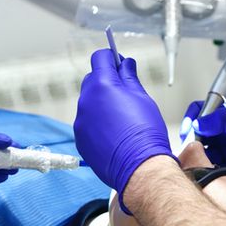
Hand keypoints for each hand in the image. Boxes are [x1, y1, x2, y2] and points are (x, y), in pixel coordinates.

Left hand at [74, 49, 172, 212]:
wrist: (139, 167)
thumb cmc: (146, 133)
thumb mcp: (143, 98)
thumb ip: (130, 78)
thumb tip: (125, 64)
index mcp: (103, 85)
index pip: (100, 58)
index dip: (111, 58)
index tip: (120, 64)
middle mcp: (87, 101)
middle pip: (92, 80)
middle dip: (107, 82)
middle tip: (126, 94)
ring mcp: (81, 121)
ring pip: (90, 103)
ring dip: (102, 105)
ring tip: (123, 120)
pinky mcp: (80, 138)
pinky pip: (87, 123)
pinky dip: (98, 124)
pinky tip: (115, 134)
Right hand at [180, 99, 225, 176]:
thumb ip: (222, 118)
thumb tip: (199, 122)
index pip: (202, 110)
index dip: (192, 118)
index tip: (189, 129)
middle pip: (199, 132)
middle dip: (192, 139)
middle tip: (192, 148)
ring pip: (203, 150)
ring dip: (199, 155)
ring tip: (202, 161)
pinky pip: (211, 165)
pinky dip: (207, 167)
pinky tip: (211, 170)